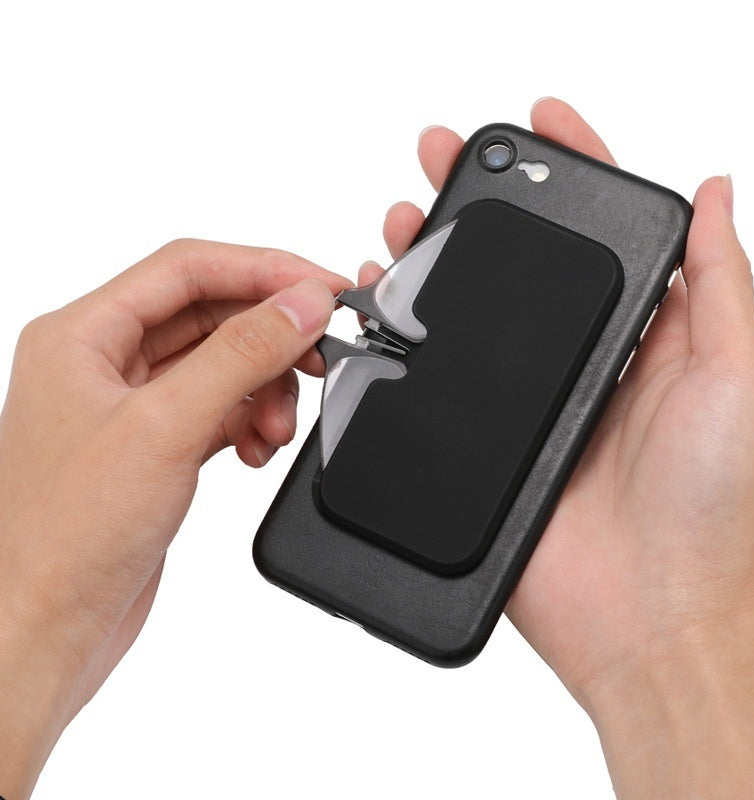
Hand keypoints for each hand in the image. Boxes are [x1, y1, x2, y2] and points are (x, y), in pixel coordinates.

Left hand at [0, 240, 352, 797]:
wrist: (48, 626)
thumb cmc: (66, 536)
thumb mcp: (166, 427)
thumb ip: (241, 355)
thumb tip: (300, 305)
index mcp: (82, 334)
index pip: (189, 269)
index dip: (264, 270)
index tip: (322, 289)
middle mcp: (104, 361)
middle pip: (212, 314)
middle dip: (270, 338)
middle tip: (321, 355)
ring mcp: (134, 406)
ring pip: (223, 363)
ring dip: (265, 387)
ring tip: (278, 427)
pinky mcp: (159, 446)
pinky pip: (223, 407)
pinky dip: (253, 420)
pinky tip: (260, 448)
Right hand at [380, 99, 753, 796]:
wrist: (648, 621)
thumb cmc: (712, 510)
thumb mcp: (740, 378)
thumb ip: (720, 283)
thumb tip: (718, 190)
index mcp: (643, 338)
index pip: (601, 233)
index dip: (575, 166)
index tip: (543, 119)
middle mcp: (580, 363)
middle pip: (523, 263)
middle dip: (484, 200)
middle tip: (445, 155)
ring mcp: (526, 405)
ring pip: (470, 314)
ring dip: (435, 258)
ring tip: (401, 218)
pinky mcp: (484, 448)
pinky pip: (437, 382)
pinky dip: (407, 338)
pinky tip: (382, 306)